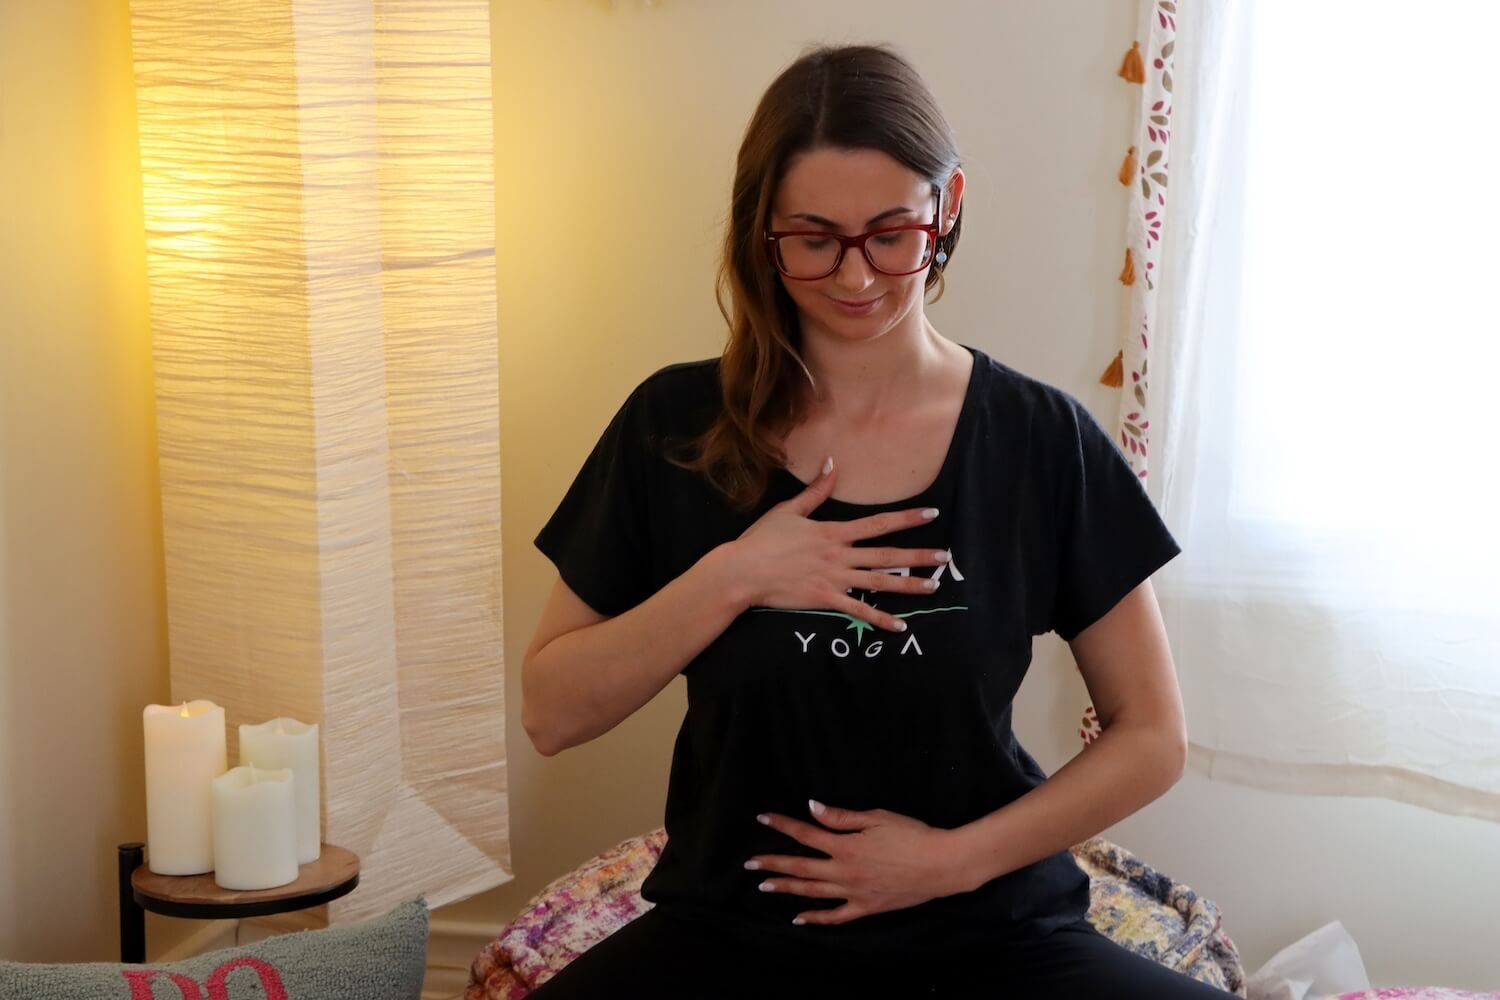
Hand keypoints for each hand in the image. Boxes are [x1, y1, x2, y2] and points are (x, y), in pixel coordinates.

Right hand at [725, 457, 950, 632]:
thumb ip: (815, 490)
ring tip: (932, 586)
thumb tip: (832, 463)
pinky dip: (880, 619)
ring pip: (878, 582)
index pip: (877, 524)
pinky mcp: (825, 599)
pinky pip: (858, 610)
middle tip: (944, 557)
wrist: (743, 570)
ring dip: (908, 585)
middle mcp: (839, 555)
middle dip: (917, 556)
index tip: (931, 514)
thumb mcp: (789, 510)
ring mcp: (834, 578)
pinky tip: (900, 625)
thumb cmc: (763, 540)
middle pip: (886, 555)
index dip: (906, 519)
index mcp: (833, 532)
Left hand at [745, 800, 975, 925]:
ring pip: (812, 893)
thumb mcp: (876, 817)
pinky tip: (798, 919)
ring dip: (786, 889)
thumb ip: (841, 817)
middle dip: (773, 864)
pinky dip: (815, 919)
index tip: (762, 818)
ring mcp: (854, 893)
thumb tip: (812, 808)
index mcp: (845, 846)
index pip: (806, 834)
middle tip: (749, 864)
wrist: (941, 864)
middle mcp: (844, 871)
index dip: (782, 825)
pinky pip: (835, 917)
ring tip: (764, 886)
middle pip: (801, 867)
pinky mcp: (866, 908)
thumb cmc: (912, 834)